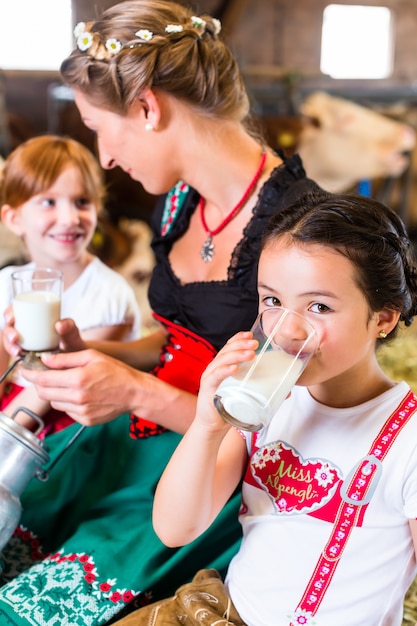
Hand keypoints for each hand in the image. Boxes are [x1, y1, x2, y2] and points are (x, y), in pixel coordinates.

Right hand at [3, 309, 85, 357]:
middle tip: (15, 337)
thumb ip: (69, 327)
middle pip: (9, 329)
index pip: (15, 312)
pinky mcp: (25, 357)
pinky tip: (19, 359)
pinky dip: (16, 357)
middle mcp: (25, 330)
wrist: (76, 358)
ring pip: (10, 343)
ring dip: (10, 346)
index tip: (11, 318)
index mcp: (33, 318)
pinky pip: (16, 356)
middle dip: (8, 333)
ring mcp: (24, 344)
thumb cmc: (71, 340)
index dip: (9, 313)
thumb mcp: (72, 332)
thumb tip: (59, 325)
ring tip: (18, 351)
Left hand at [20, 349, 139, 425]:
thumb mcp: (92, 356)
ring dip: (54, 393)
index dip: (31, 374)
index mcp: (79, 379)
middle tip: (44, 376)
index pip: (44, 379)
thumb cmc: (116, 371)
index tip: (26, 370)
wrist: (135, 393)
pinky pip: (66, 411)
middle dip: (40, 384)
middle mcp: (78, 397)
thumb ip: (66, 359)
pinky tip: (79, 395)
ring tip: (67, 384)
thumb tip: (45, 360)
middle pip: (44, 393)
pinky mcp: (85, 420)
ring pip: (54, 403)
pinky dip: (67, 402)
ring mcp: (81, 411)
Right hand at [196, 331, 256, 430]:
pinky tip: (234, 368)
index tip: (250, 334)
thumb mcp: (248, 397)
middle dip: (241, 345)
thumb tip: (287, 392)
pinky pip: (215, 376)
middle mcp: (215, 369)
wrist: (213, 427)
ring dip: (236, 355)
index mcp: (223, 366)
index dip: (238, 338)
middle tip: (255, 344)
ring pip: (221, 360)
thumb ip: (265, 392)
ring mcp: (210, 378)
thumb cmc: (229, 408)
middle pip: (227, 351)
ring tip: (250, 354)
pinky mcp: (207, 389)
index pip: (229, 347)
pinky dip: (224, 371)